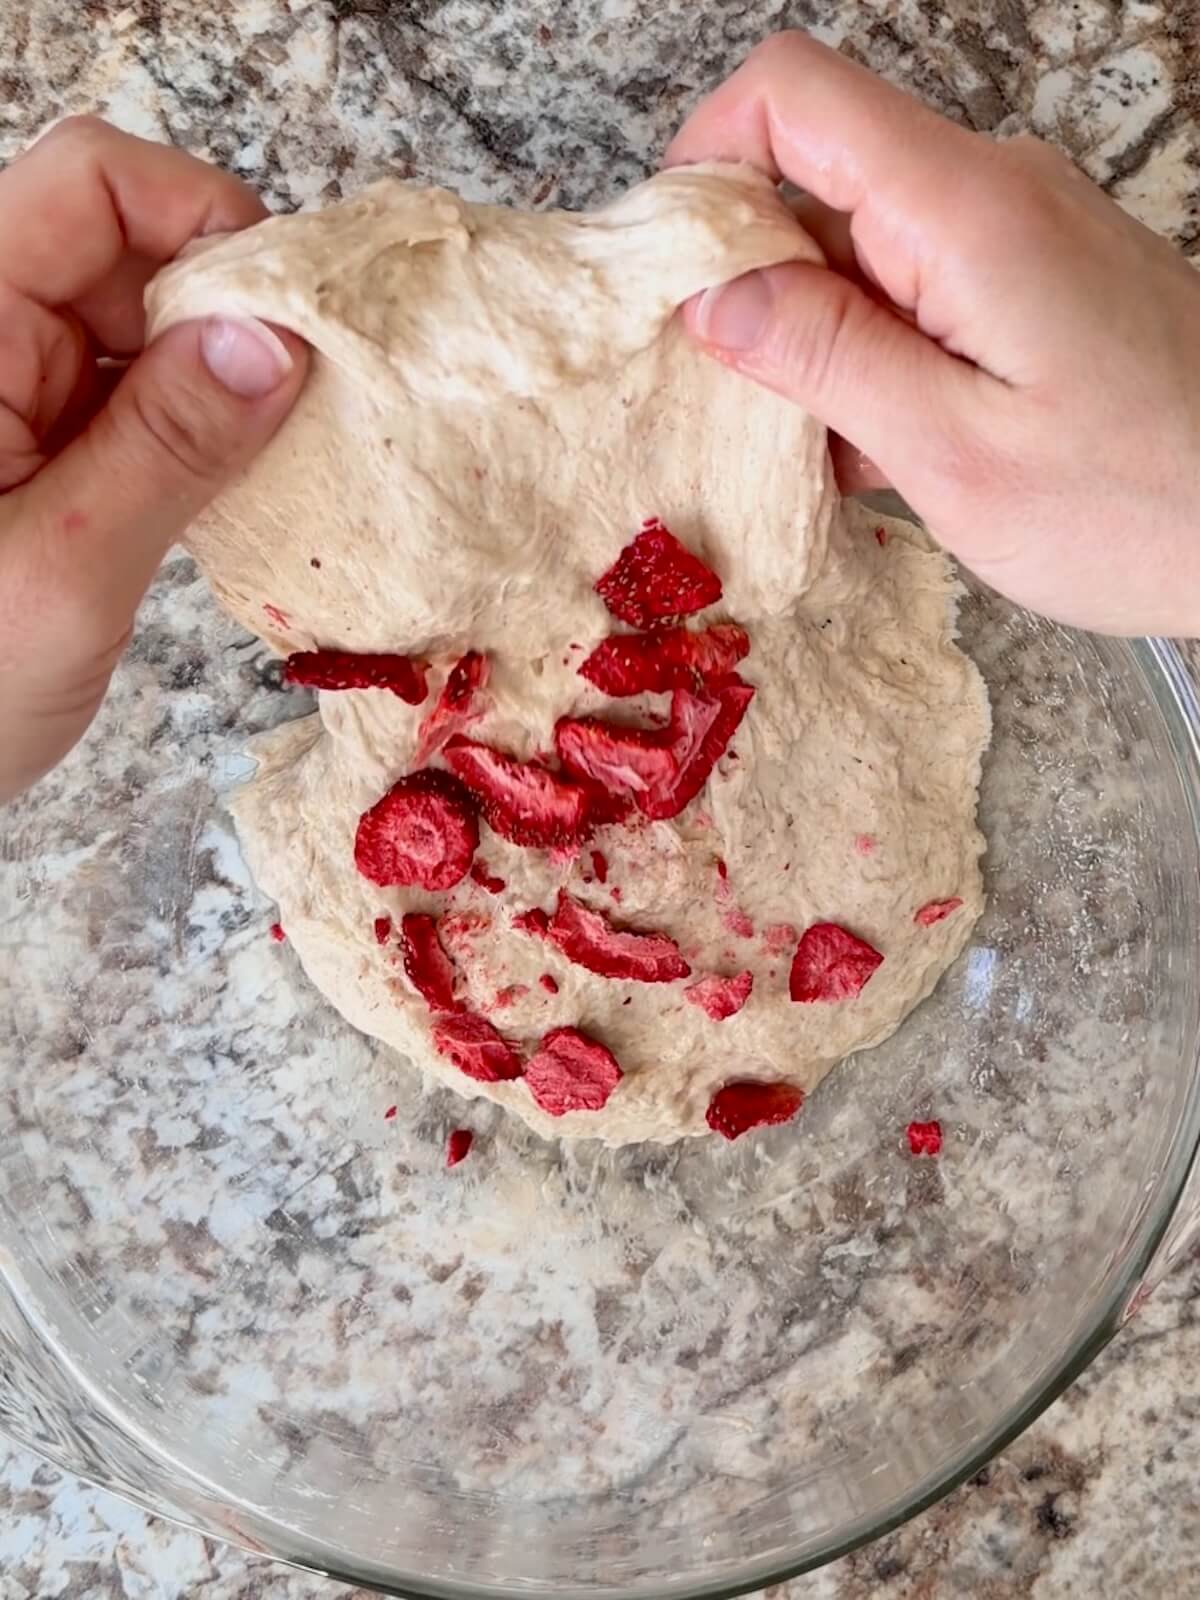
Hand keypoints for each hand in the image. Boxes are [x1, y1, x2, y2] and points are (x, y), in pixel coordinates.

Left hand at [0, 118, 308, 802]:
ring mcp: (11, 393)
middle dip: (225, 303)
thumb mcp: (65, 571)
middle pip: (124, 241)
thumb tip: (274, 341)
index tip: (291, 310)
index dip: (200, 212)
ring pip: (139, 320)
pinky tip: (234, 483)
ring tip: (278, 451)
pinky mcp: (38, 446)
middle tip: (306, 396)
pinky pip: (135, 396)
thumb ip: (168, 447)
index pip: (89, 183)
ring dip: (220, 373)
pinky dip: (197, 427)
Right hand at [667, 32, 1199, 636]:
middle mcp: (992, 194)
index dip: (706, 159)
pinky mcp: (1030, 285)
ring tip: (812, 441)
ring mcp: (1015, 237)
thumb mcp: (954, 453)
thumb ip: (826, 359)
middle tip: (728, 391)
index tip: (675, 274)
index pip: (792, 95)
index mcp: (965, 211)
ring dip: (807, 328)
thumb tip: (715, 296)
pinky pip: (913, 286)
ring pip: (857, 237)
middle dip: (746, 268)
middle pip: (815, 167)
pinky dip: (867, 353)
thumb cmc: (1141, 506)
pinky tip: (873, 445)